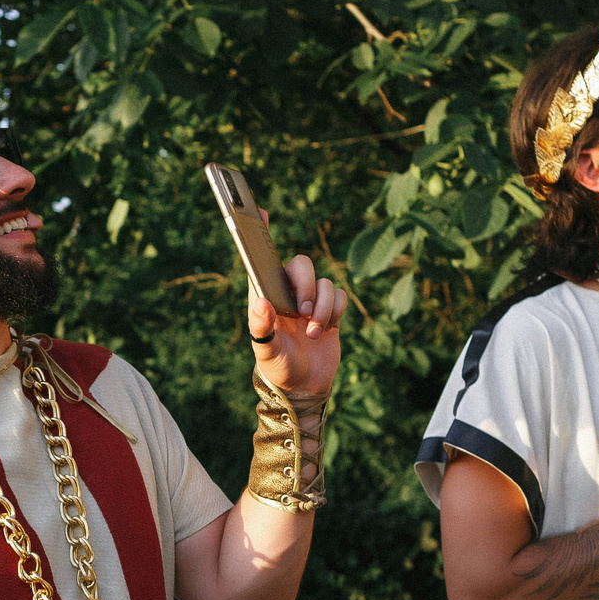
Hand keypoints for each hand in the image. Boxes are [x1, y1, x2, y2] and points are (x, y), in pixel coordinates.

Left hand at [249, 223, 345, 397]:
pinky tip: (325, 330)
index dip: (259, 235)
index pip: (260, 260)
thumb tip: (261, 302)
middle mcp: (287, 293)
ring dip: (322, 308)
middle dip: (305, 285)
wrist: (304, 387)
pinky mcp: (330, 310)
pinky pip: (339, 295)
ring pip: (323, 283)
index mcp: (265, 295)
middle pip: (301, 265)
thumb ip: (262, 328)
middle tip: (302, 312)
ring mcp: (310, 300)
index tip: (260, 212)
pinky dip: (335, 312)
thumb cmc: (278, 368)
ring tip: (312, 332)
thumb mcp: (266, 351)